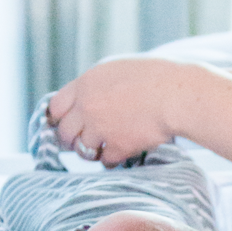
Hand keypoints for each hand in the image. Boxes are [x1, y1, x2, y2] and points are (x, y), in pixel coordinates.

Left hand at [45, 57, 180, 163]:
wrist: (176, 95)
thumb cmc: (155, 77)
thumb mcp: (117, 69)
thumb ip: (97, 84)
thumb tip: (87, 97)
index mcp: (85, 84)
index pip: (55, 106)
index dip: (58, 117)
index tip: (61, 123)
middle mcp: (87, 107)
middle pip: (64, 132)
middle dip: (71, 139)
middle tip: (78, 141)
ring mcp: (100, 128)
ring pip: (82, 150)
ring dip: (91, 151)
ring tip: (101, 148)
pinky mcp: (117, 146)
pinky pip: (105, 161)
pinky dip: (111, 159)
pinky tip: (119, 154)